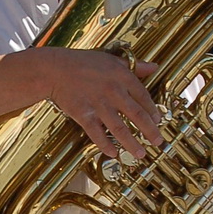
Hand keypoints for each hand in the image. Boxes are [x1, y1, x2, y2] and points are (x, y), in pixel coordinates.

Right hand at [44, 49, 162, 158]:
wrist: (54, 69)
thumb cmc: (83, 63)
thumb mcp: (112, 59)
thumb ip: (135, 65)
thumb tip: (154, 67)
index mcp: (122, 76)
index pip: (144, 97)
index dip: (153, 111)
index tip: (158, 121)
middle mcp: (113, 92)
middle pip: (137, 115)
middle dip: (150, 131)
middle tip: (158, 142)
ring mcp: (99, 105)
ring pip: (120, 129)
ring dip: (132, 144)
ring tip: (140, 154)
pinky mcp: (84, 115)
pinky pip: (97, 134)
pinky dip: (106, 145)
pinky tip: (113, 153)